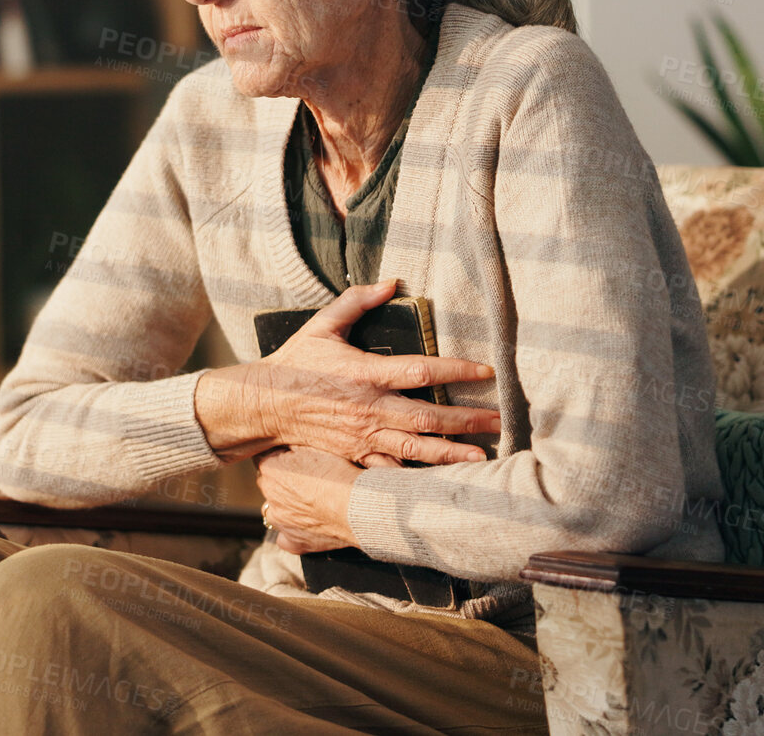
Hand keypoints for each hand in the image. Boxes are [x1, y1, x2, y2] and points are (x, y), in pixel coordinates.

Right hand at [195, 279, 500, 464]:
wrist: (265, 405)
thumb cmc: (296, 362)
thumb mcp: (323, 325)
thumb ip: (357, 302)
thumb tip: (391, 283)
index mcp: (366, 373)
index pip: (420, 371)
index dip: (456, 371)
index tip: (486, 371)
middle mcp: (369, 408)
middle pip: (427, 417)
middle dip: (466, 420)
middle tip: (499, 421)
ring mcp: (363, 436)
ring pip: (415, 448)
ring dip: (451, 453)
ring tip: (482, 457)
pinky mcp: (355, 454)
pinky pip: (391, 469)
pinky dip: (417, 476)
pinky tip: (442, 481)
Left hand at [256, 445, 368, 554]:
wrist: (359, 505)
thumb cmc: (340, 470)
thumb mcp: (316, 442)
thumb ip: (294, 440)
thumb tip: (284, 436)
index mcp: (271, 469)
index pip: (264, 456)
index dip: (281, 453)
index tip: (296, 453)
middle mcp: (270, 495)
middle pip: (269, 482)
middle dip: (283, 478)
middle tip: (310, 475)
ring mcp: (281, 521)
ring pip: (275, 509)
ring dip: (287, 504)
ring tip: (312, 499)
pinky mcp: (295, 542)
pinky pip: (285, 537)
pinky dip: (293, 532)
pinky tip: (308, 524)